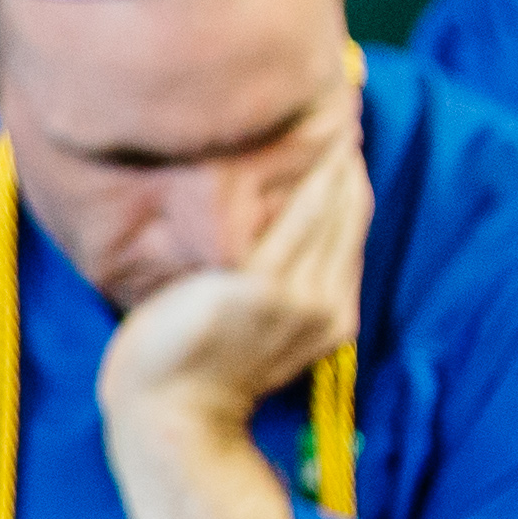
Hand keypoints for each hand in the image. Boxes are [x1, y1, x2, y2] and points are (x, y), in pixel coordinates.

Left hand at [97, 93, 368, 443]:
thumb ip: (269, 286)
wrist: (168, 418)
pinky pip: (287, 219)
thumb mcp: (244, 325)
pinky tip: (292, 144)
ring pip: (322, 208)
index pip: (349, 228)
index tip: (337, 132)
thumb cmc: (189, 369)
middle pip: (343, 211)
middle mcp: (323, 305)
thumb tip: (262, 241)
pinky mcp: (261, 288)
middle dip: (339, 156)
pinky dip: (294, 178)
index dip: (345, 177)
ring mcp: (296, 299)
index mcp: (329, 315)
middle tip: (333, 100)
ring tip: (318, 108)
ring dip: (323, 155)